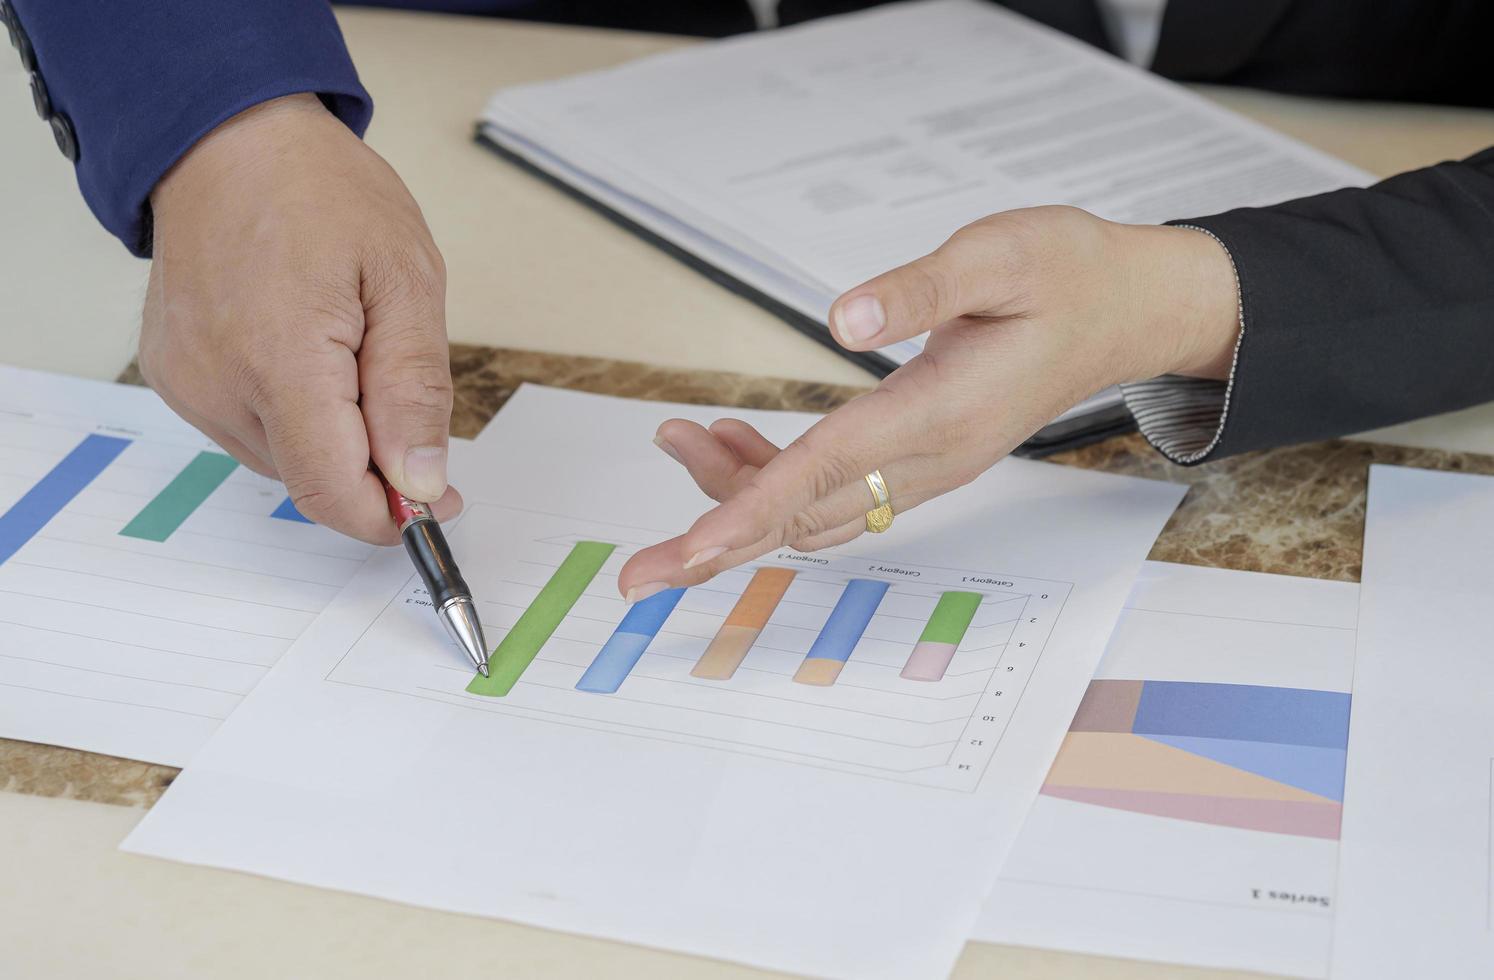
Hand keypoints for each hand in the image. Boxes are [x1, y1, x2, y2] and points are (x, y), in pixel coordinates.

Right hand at [139, 93, 460, 544]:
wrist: (227, 138)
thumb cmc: (322, 194)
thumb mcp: (406, 279)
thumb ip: (413, 390)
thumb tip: (420, 481)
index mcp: (281, 362)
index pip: (333, 493)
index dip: (391, 515)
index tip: (436, 498)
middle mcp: (219, 385)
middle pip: (312, 481)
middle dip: (371, 464)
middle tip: (400, 388)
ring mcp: (189, 384)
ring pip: (284, 460)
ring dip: (332, 435)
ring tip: (347, 347)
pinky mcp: (176, 378)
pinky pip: (252, 429)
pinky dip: (293, 412)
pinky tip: (305, 350)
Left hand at [616, 206, 1237, 599]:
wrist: (1125, 310)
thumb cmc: (1068, 276)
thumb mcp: (1000, 256)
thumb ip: (919, 289)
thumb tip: (839, 317)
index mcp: (941, 412)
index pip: (822, 473)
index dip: (742, 514)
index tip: (680, 560)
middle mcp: (931, 457)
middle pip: (803, 514)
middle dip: (717, 537)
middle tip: (639, 568)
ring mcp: (929, 465)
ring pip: (814, 508)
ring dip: (740, 494)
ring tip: (679, 436)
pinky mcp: (924, 455)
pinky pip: (837, 490)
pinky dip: (778, 480)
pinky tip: (739, 441)